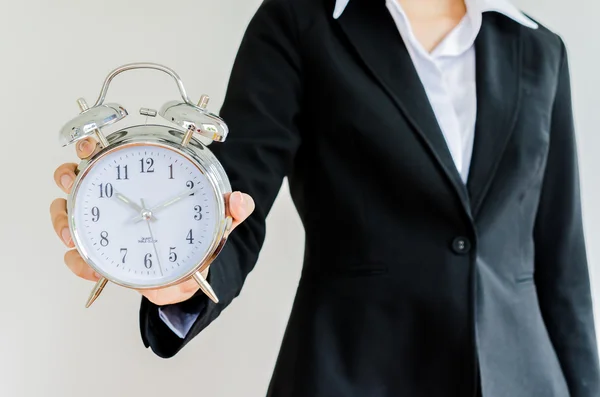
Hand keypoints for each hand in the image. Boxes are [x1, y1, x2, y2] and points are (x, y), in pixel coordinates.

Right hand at [50, 137, 254, 304]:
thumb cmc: (195, 238)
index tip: (88, 145)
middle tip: (71, 182)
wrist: (188, 276)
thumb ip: (231, 210)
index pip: (107, 155)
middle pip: (75, 178)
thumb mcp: (216, 220)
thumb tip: (241, 200)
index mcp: (138, 183)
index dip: (90, 146)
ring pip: (66, 215)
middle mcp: (113, 202)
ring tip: (73, 236)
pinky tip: (91, 269)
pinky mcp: (101, 257)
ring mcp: (103, 228)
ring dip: (63, 222)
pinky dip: (78, 263)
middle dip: (66, 177)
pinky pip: (78, 258)